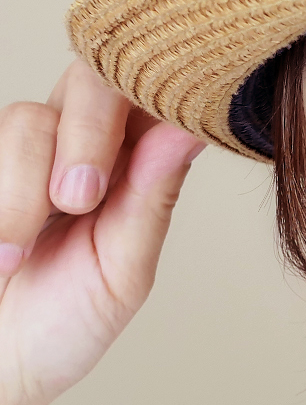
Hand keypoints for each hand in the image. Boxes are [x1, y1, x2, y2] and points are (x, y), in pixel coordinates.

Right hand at [0, 61, 204, 404]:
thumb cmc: (62, 325)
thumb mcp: (121, 271)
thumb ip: (152, 199)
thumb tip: (188, 132)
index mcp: (132, 163)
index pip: (153, 93)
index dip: (156, 95)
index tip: (159, 133)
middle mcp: (76, 143)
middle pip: (91, 80)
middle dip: (87, 136)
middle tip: (78, 201)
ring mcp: (20, 151)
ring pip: (28, 119)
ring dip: (24, 194)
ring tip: (15, 258)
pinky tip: (0, 255)